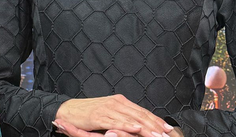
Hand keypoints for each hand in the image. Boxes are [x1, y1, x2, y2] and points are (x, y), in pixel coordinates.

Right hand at [53, 95, 174, 136]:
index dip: (156, 119)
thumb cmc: (88, 114)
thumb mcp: (108, 114)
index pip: (142, 111)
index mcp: (119, 101)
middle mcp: (115, 103)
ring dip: (146, 127)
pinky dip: (128, 125)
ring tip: (157, 135)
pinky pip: (116, 121)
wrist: (68, 110)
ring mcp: (107, 109)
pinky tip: (137, 128)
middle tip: (168, 133)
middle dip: (155, 124)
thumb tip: (138, 125)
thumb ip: (122, 117)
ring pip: (131, 118)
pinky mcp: (99, 116)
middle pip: (140, 114)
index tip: (168, 128)